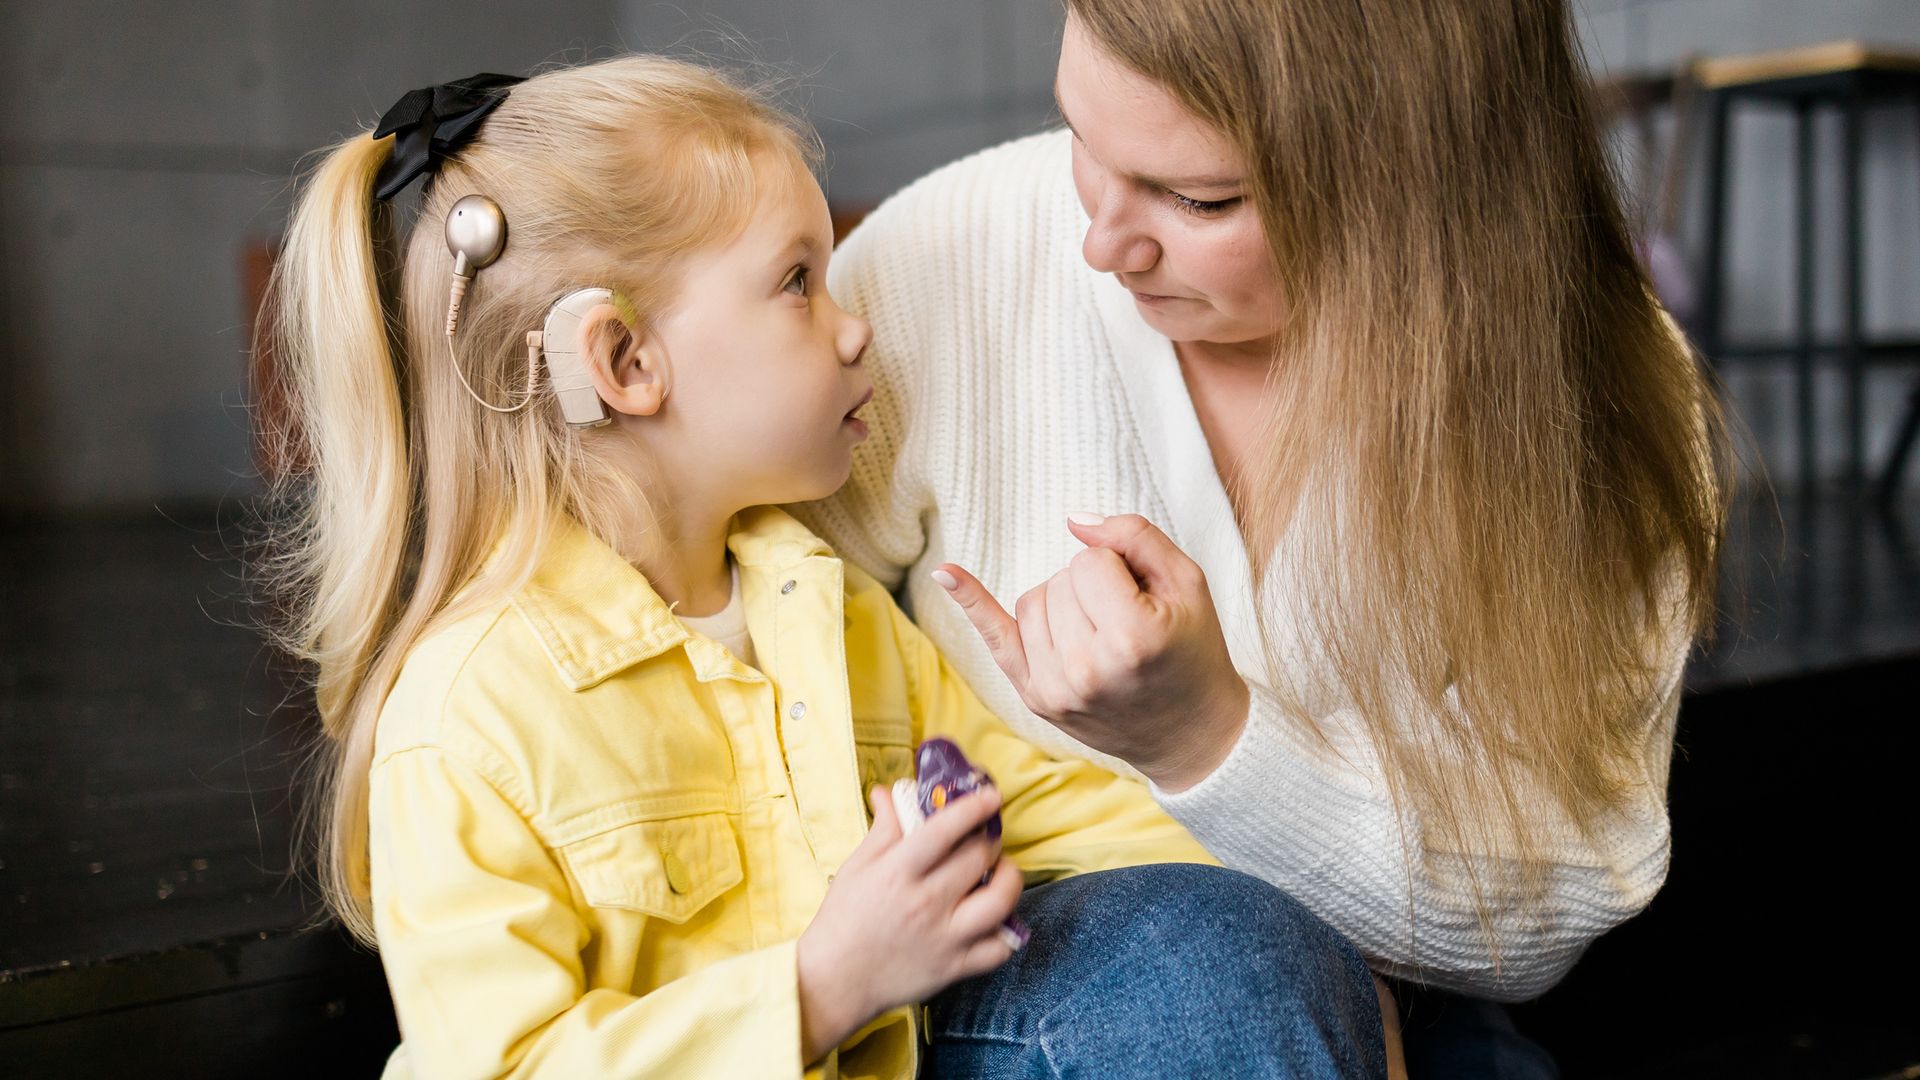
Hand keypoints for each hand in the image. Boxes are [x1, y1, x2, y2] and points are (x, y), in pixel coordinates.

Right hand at [796, 784, 1022, 1063]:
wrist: (835, 981)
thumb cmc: (843, 919)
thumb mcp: (856, 867)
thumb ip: (883, 829)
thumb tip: (890, 792)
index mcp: (897, 872)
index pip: (945, 830)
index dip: (973, 808)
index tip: (989, 796)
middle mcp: (926, 902)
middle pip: (978, 857)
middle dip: (989, 839)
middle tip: (985, 837)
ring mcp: (945, 937)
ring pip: (1001, 900)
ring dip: (1009, 877)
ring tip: (1000, 871)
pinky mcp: (955, 967)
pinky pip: (1000, 947)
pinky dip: (1007, 930)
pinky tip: (995, 916)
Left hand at [935, 513, 1249, 791]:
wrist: (1191, 731)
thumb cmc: (1193, 650)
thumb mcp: (1188, 582)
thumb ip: (1135, 536)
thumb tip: (1073, 520)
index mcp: (1131, 637)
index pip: (1090, 561)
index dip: (1119, 569)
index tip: (1143, 601)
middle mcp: (1086, 668)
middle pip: (1058, 580)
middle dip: (1092, 588)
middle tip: (1128, 623)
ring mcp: (1055, 688)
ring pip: (1032, 601)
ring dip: (1062, 604)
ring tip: (1101, 633)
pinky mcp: (1036, 698)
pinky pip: (994, 636)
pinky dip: (971, 603)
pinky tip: (944, 573)